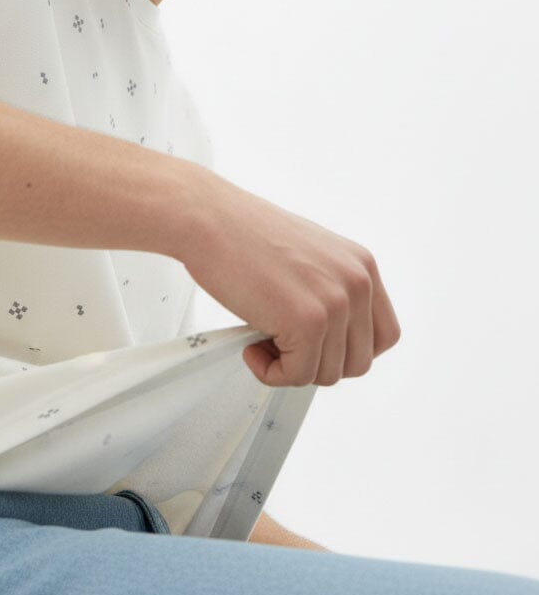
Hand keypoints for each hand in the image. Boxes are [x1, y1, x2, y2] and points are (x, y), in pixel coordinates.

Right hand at [179, 170, 400, 387]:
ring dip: (291, 367)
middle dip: (318, 362)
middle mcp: (357, 282)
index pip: (384, 335)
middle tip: (284, 345)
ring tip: (263, 339)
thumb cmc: (244, 233)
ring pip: (327, 374)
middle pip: (359, 362)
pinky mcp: (307, 322)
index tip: (322, 349)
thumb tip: (331, 336)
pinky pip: (297, 375)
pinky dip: (270, 372)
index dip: (350, 350)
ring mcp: (335, 303)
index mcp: (362, 265)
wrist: (210, 218)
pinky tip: (252, 346)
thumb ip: (330, 290)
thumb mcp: (310, 257)